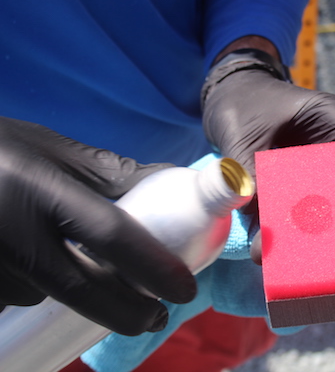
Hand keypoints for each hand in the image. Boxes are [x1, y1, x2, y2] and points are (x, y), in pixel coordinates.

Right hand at [0, 117, 196, 334]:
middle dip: (129, 312)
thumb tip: (169, 180)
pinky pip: (21, 295)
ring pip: (52, 295)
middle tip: (157, 316)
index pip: (110, 235)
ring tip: (88, 265)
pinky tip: (43, 260)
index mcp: (43, 191)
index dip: (153, 267)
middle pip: (84, 290)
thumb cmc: (1, 151)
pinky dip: (43, 286)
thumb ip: (111, 172)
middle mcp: (15, 233)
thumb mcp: (54, 150)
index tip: (184, 289)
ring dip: (81, 292)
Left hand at [201, 48, 334, 254]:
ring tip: (301, 258)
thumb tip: (254, 217)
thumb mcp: (241, 131)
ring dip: (312, 231)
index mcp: (328, 116)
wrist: (223, 100)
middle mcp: (326, 143)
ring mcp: (310, 166)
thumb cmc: (239, 103)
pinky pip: (295, 211)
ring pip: (323, 202)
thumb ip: (248, 168)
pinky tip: (272, 250)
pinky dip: (286, 230)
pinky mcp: (290, 185)